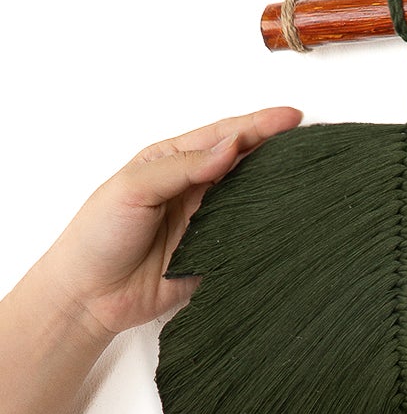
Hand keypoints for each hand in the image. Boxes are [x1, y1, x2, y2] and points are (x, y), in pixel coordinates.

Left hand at [37, 107, 301, 340]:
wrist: (88, 296)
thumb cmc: (98, 236)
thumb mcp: (132, 188)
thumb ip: (182, 166)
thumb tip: (230, 148)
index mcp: (173, 161)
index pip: (223, 136)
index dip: (259, 125)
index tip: (292, 117)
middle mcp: (194, 188)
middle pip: (245, 163)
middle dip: (278, 150)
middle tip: (310, 142)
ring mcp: (208, 221)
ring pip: (252, 197)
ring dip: (277, 186)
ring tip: (309, 174)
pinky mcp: (216, 255)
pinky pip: (249, 238)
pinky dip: (269, 228)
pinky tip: (289, 218)